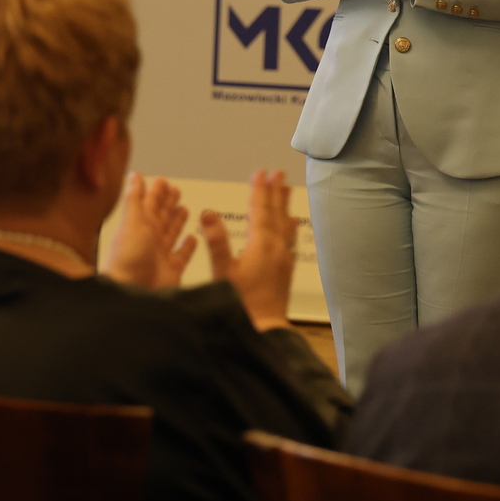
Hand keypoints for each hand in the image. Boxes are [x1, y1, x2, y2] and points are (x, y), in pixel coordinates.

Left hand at [104, 173, 196, 288]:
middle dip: (168, 202)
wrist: (134, 293)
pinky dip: (188, 247)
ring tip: (183, 209)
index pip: (150, 203)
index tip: (163, 180)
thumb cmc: (129, 259)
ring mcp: (161, 254)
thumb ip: (135, 198)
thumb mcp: (132, 222)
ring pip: (171, 232)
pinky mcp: (172, 270)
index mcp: (140, 225)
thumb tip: (134, 176)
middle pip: (162, 215)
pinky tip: (192, 239)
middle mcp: (150, 238)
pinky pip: (182, 255)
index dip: (157, 191)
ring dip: (177, 220)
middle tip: (176, 190)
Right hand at [199, 170, 298, 329]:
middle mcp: (277, 248)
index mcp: (261, 245)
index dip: (259, 190)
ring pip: (285, 225)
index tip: (260, 173)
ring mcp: (284, 259)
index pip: (260, 210)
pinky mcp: (286, 270)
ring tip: (287, 189)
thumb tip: (208, 213)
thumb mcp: (223, 271)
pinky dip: (289, 226)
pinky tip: (291, 225)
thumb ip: (216, 241)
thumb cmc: (241, 302)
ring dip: (285, 205)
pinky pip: (289, 240)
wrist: (264, 328)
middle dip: (276, 192)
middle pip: (277, 213)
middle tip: (279, 173)